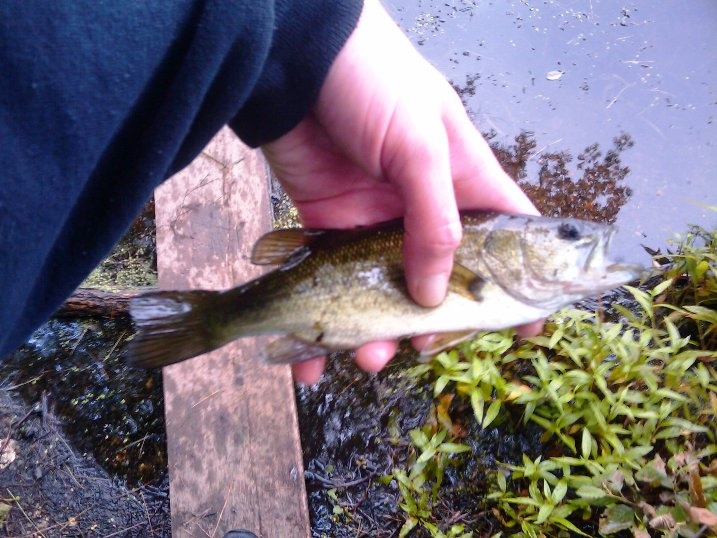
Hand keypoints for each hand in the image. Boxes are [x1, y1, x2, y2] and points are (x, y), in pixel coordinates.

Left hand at [262, 0, 540, 383]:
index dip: (519, 284)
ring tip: (365, 358)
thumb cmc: (369, 82)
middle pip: (444, 278)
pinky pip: (329, 285)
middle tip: (422, 345)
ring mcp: (375, 219)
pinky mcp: (329, 226)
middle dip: (435, 319)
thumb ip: (434, 220)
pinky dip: (319, 325)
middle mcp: (422, 205)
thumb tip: (435, 293)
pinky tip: (311, 359)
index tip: (526, 328)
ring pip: (386, 290)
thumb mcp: (418, 144)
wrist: (292, 61)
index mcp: (461, 179)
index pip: (506, 237)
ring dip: (376, 332)